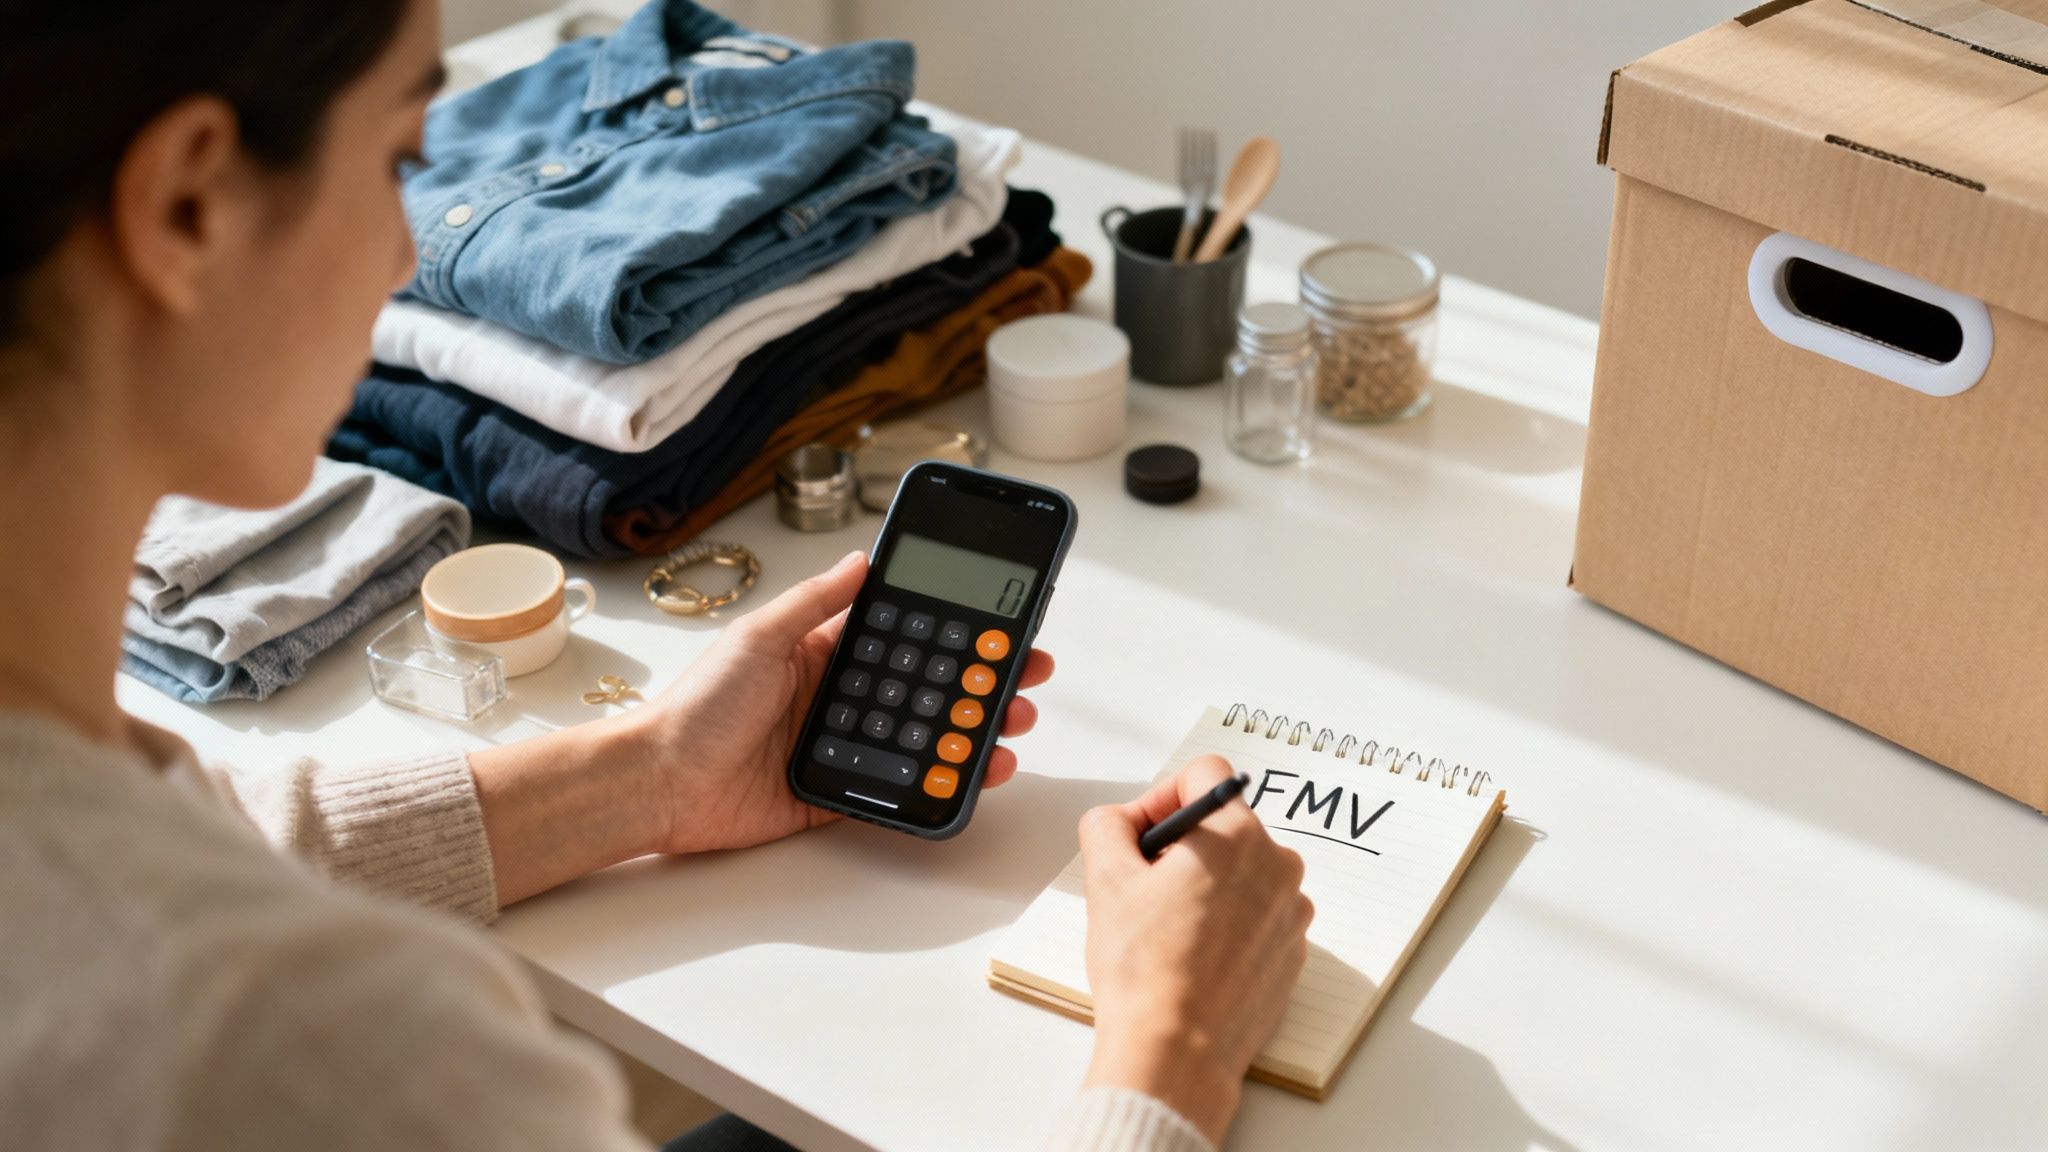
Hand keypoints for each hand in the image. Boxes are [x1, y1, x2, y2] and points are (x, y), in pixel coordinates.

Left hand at [628, 550, 1054, 854]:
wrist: (662, 783)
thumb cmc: (698, 706)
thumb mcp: (759, 637)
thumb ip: (815, 602)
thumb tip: (862, 557)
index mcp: (822, 651)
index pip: (902, 632)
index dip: (951, 626)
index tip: (997, 617)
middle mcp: (839, 696)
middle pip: (927, 683)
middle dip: (981, 677)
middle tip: (1028, 672)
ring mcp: (843, 745)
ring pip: (926, 734)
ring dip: (974, 727)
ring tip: (1014, 721)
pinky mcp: (840, 793)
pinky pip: (902, 788)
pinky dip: (943, 781)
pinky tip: (977, 771)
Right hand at [1076, 756, 1312, 1145]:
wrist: (1177, 1052)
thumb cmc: (1144, 969)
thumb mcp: (1105, 879)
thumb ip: (1107, 825)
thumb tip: (1122, 821)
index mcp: (1237, 836)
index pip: (1204, 775)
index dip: (1160, 797)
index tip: (1140, 838)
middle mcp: (1278, 866)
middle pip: (1223, 826)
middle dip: (1181, 846)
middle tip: (1143, 889)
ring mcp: (1291, 913)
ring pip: (1241, 872)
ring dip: (1205, 885)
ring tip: (1167, 929)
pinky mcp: (1292, 953)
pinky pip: (1256, 915)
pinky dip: (1226, 923)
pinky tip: (1192, 956)